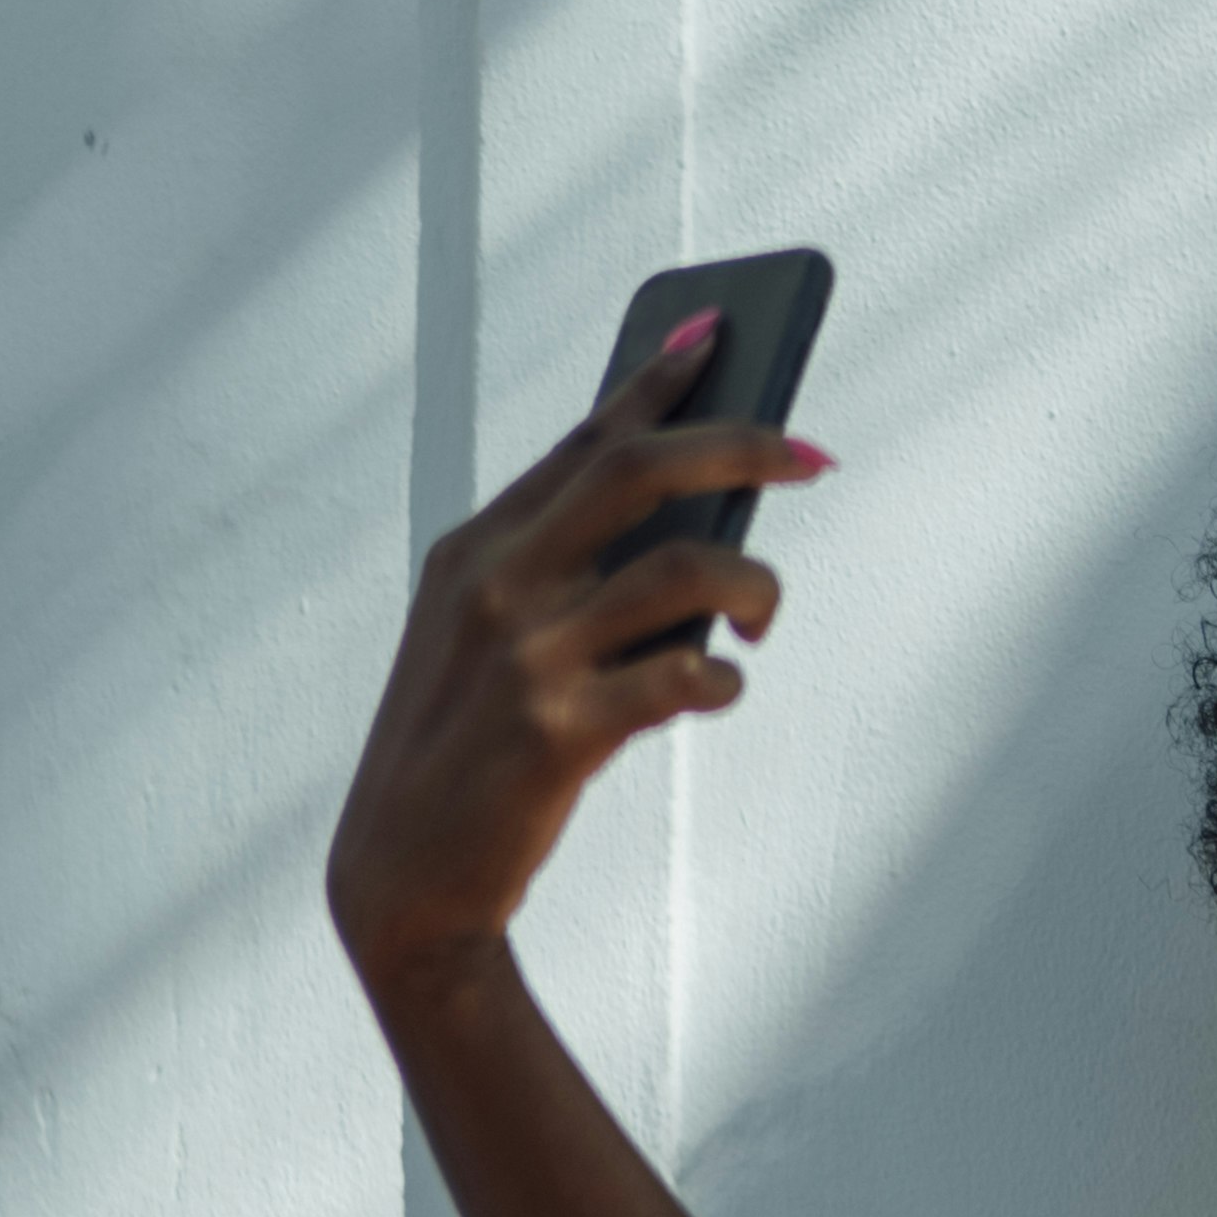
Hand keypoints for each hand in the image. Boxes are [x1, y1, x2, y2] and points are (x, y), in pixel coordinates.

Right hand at [325, 330, 825, 995]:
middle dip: (743, 444)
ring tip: (762, 620)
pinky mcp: (558, 730)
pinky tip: (718, 690)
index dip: (657, 381)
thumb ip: (567, 579)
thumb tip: (697, 533)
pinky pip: (683, 677)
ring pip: (687, 570)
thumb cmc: (467, 752)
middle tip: (813, 456)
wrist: (403, 880)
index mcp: (477, 548)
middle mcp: (497, 582)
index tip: (716, 337)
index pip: (584, 441)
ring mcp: (527, 653)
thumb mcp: (489, 641)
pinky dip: (720, 681)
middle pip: (642, 469)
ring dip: (756, 587)